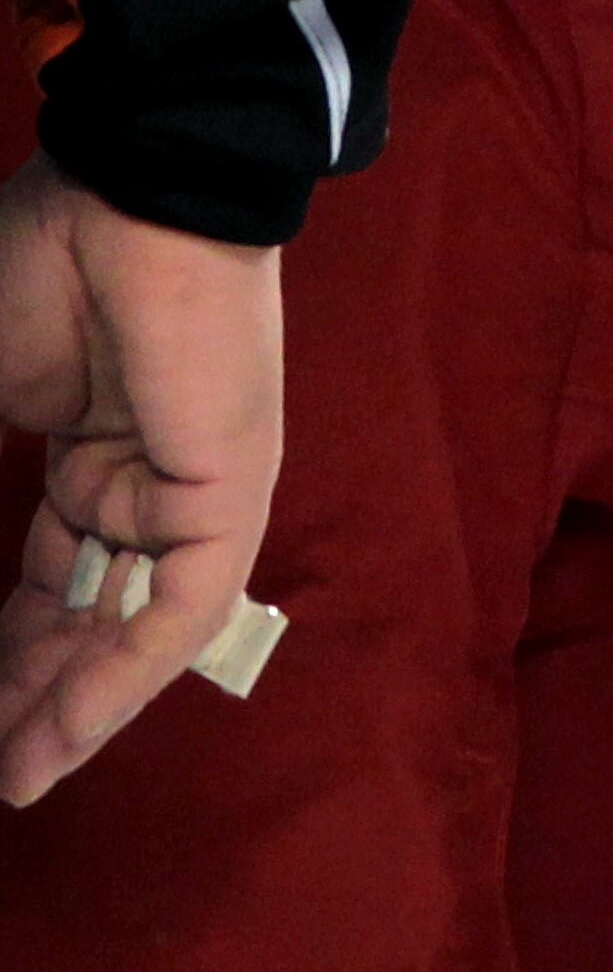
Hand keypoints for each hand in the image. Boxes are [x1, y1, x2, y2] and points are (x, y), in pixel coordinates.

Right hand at [0, 154, 280, 804]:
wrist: (129, 192)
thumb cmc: (40, 268)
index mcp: (97, 446)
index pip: (51, 576)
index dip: (9, 649)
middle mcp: (151, 474)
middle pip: (89, 614)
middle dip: (33, 696)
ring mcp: (197, 483)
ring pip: (138, 627)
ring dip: (75, 708)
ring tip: (16, 779)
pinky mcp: (231, 488)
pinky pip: (184, 608)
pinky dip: (126, 677)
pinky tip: (65, 735)